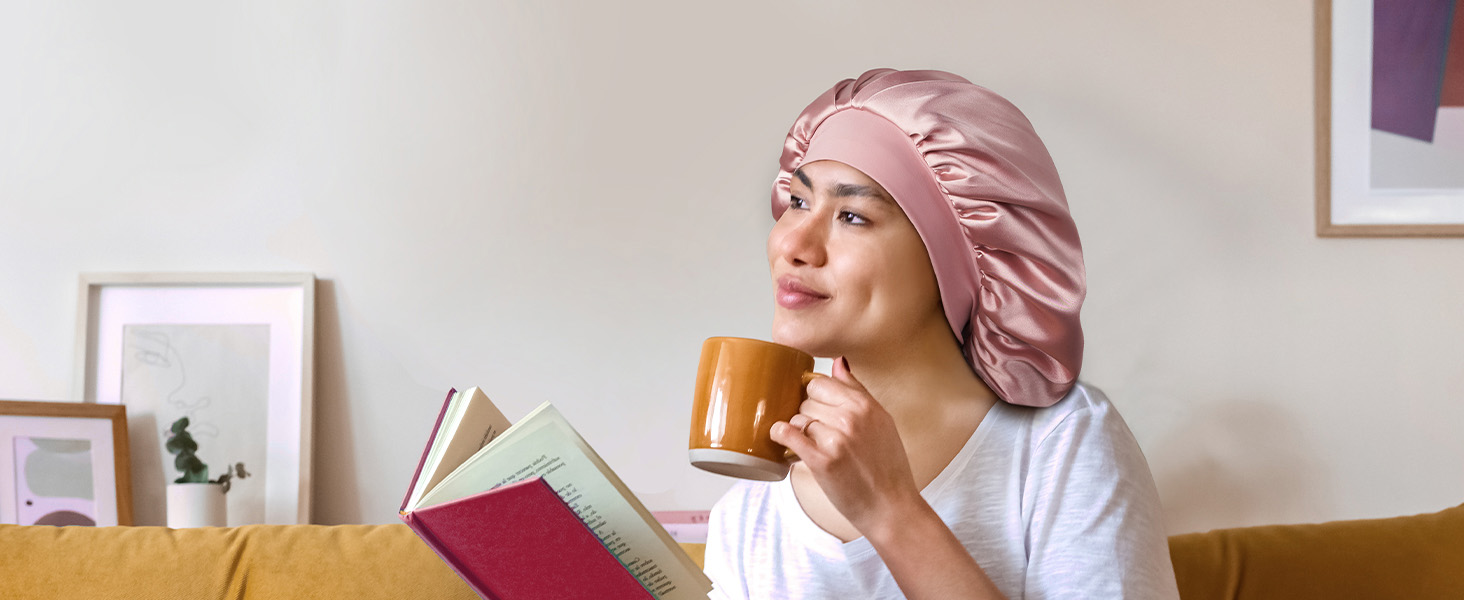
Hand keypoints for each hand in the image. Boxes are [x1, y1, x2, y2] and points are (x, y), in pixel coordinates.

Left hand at [770, 357, 920, 531]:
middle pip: (807, 399)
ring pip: (798, 417)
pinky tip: (782, 438)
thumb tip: (838, 362)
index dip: (813, 395)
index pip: (821, 382)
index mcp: (866, 405)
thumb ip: (857, 390)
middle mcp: (852, 417)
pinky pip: (789, 435)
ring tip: (809, 444)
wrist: (891, 507)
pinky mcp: (822, 460)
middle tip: (815, 432)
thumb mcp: (882, 421)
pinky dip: (781, 434)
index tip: (814, 407)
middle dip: (807, 413)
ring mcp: (836, 438)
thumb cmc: (888, 467)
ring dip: (798, 429)